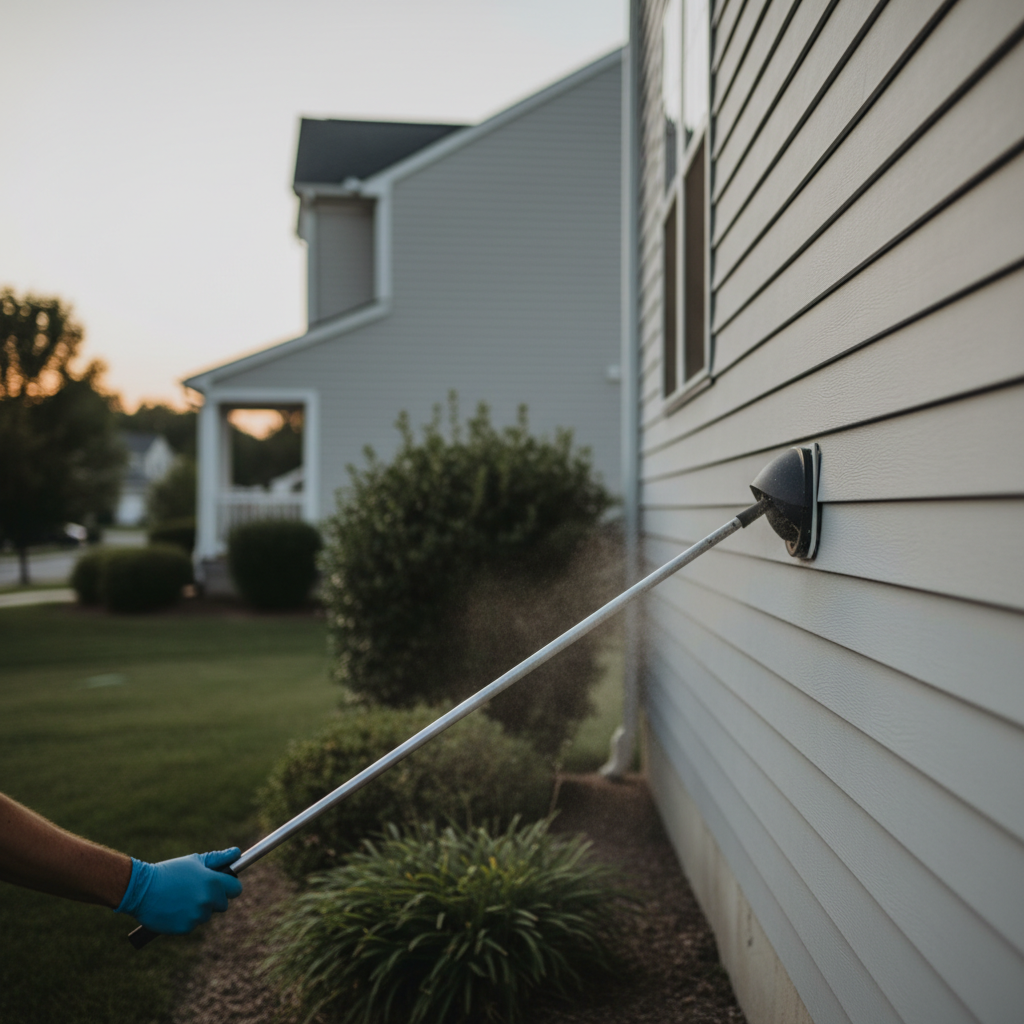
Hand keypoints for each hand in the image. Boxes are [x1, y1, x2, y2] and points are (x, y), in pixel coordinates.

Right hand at [115, 848, 242, 933]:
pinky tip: (174, 909)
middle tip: (196, 890)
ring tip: (181, 898)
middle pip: (222, 904)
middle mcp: (208, 900)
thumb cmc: (170, 872)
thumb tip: (238, 852)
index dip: (230, 887)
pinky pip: (192, 924)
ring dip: (198, 909)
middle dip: (214, 899)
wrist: (142, 889)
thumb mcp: (195, 861)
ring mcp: (197, 916)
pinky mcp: (185, 928)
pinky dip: (185, 919)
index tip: (224, 885)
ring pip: (206, 915)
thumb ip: (219, 859)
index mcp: (213, 882)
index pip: (236, 889)